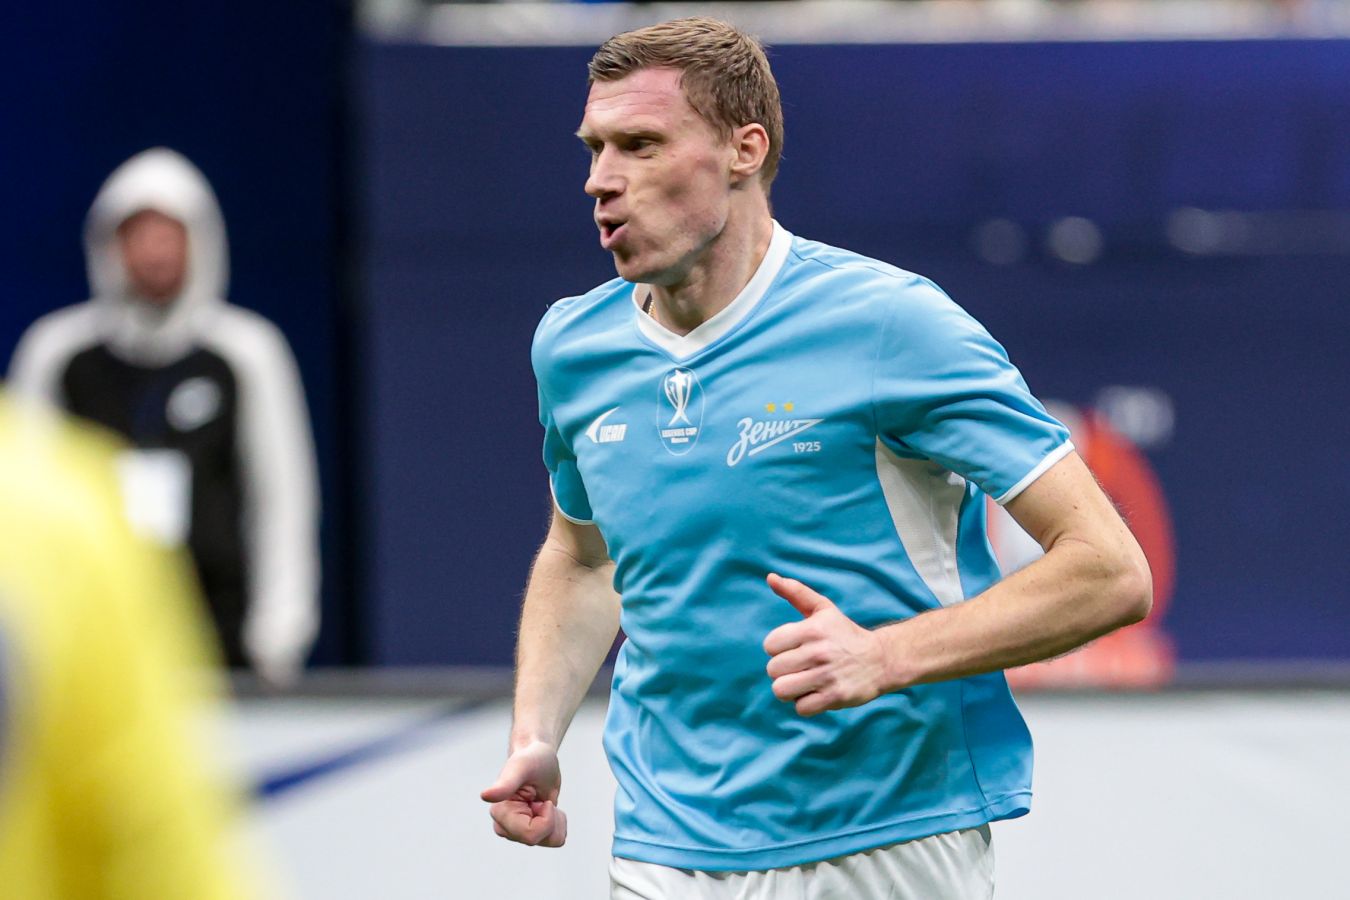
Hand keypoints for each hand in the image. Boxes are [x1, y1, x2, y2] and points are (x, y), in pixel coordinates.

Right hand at [480, 741, 567, 846]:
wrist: (541, 760)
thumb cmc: (531, 759)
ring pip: (549, 841)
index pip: (530, 835)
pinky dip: (558, 822)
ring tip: (544, 801)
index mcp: (499, 813)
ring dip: (555, 819)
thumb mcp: (522, 767)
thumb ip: (505, 783)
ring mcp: (517, 832)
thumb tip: (485, 796)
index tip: (541, 798)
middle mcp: (505, 826)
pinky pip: (554, 839)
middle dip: (550, 818)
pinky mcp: (530, 833)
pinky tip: (547, 807)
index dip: (546, 818)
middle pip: (538, 839)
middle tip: (542, 798)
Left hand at [762, 573, 890, 716]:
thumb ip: (796, 592)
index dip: (778, 649)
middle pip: (773, 670)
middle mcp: (819, 651)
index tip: (794, 648)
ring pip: (781, 690)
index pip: (770, 645)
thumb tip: (770, 577)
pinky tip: (817, 693)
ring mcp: (827, 676)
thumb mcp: (823, 609)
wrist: (881, 659)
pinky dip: (806, 703)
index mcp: (812, 629)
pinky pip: (801, 708)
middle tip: (800, 667)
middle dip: (783, 670)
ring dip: (790, 689)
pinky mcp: (835, 697)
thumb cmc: (845, 633)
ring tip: (804, 681)